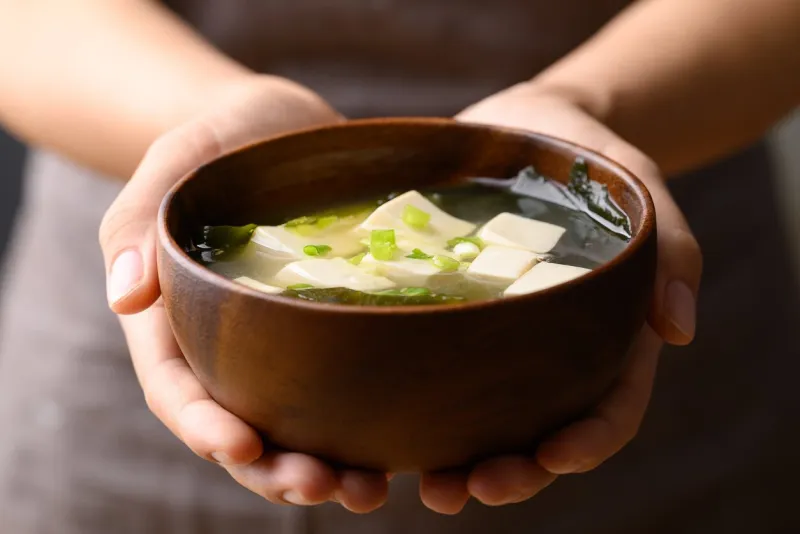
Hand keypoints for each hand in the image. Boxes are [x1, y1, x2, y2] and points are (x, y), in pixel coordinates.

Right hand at [99, 74, 389, 512]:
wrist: (284, 128)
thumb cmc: (224, 140)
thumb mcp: (178, 158)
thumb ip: (140, 218)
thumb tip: (124, 297)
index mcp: (177, 316)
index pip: (177, 386)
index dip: (202, 424)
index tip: (240, 446)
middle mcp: (228, 345)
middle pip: (238, 425)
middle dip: (273, 468)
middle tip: (322, 486)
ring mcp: (280, 346)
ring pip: (292, 425)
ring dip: (323, 466)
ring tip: (368, 490)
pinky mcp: (329, 333)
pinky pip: (340, 392)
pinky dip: (362, 428)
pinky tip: (401, 450)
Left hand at [418, 83, 702, 513]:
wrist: (524, 125)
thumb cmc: (587, 156)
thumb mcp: (634, 183)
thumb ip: (670, 246)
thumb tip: (678, 331)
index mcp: (607, 330)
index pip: (612, 402)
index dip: (590, 440)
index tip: (555, 456)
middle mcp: (553, 349)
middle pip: (545, 430)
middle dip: (517, 470)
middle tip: (474, 488)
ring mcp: (502, 340)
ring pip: (492, 420)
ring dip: (467, 462)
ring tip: (433, 487)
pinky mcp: (456, 318)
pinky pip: (442, 374)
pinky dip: (424, 413)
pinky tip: (390, 433)